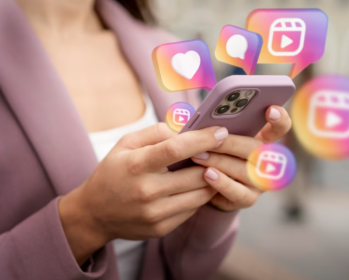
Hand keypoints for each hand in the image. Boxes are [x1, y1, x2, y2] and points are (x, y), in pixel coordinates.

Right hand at [59, 123, 228, 263]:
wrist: (94, 214)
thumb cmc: (113, 172)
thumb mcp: (126, 144)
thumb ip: (156, 133)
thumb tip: (186, 132)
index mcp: (136, 165)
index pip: (176, 149)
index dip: (202, 139)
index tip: (221, 132)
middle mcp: (147, 192)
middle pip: (196, 175)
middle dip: (213, 161)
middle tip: (219, 152)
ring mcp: (155, 214)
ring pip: (201, 195)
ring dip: (211, 180)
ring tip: (208, 168)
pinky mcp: (161, 229)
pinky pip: (193, 209)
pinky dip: (198, 196)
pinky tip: (193, 187)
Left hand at [191, 106, 291, 210]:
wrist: (206, 187)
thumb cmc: (213, 154)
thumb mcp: (218, 139)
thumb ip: (220, 128)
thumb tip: (208, 120)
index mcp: (263, 140)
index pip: (280, 128)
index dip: (279, 119)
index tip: (271, 110)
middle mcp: (266, 161)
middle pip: (257, 149)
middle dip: (231, 143)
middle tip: (210, 137)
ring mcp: (260, 182)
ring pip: (245, 170)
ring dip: (220, 161)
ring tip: (199, 156)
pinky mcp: (248, 199)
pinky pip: (237, 192)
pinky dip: (221, 182)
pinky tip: (207, 174)